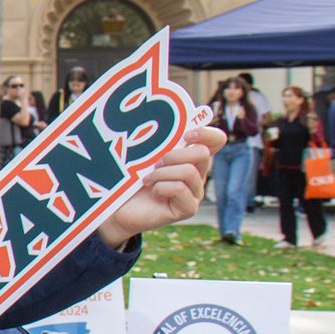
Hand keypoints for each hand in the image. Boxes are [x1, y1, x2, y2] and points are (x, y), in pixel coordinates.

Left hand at [96, 123, 224, 247]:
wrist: (118, 209)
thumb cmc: (130, 180)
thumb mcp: (146, 157)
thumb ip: (161, 144)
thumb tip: (167, 124)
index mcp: (190, 158)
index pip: (215, 141)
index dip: (206, 134)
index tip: (186, 135)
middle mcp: (197, 174)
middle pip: (202, 153)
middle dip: (175, 155)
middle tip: (155, 164)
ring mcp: (195, 192)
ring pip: (189, 172)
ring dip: (162, 173)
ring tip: (147, 180)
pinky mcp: (188, 208)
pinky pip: (180, 189)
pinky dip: (161, 187)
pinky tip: (152, 192)